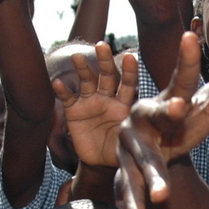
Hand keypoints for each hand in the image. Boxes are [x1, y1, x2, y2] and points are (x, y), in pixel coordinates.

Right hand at [52, 42, 136, 167]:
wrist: (100, 162)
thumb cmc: (119, 149)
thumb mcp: (129, 141)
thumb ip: (134, 132)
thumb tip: (151, 136)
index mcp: (124, 104)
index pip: (128, 84)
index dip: (129, 71)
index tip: (130, 56)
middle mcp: (107, 98)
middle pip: (107, 76)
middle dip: (105, 61)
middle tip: (102, 46)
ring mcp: (90, 103)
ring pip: (87, 81)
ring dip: (82, 69)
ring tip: (77, 57)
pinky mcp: (74, 111)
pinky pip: (68, 99)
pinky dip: (63, 91)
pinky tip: (57, 83)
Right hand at [117, 31, 208, 208]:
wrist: (148, 142)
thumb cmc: (182, 120)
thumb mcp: (206, 103)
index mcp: (168, 98)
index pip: (183, 77)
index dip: (187, 60)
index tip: (190, 38)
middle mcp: (145, 116)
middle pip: (159, 114)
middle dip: (167, 112)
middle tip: (179, 108)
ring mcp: (133, 144)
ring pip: (143, 160)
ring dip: (151, 177)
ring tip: (162, 197)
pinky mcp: (127, 169)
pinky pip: (130, 187)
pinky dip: (133, 203)